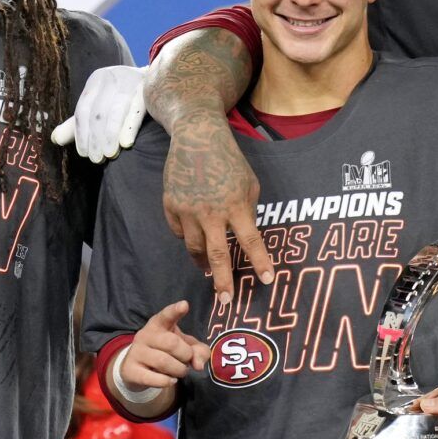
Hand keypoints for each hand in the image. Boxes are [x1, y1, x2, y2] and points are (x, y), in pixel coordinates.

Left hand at [51, 64, 146, 163]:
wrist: (156, 80)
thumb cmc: (122, 98)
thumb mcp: (97, 107)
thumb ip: (78, 124)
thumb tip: (55, 139)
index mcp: (96, 80)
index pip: (83, 109)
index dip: (81, 133)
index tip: (84, 154)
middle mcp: (111, 77)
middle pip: (98, 112)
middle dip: (96, 138)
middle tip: (97, 159)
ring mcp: (130, 81)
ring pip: (115, 112)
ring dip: (110, 136)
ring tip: (109, 155)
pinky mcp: (148, 89)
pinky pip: (137, 110)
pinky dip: (129, 127)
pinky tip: (126, 143)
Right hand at [119, 301, 209, 392]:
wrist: (136, 369)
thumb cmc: (165, 352)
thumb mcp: (185, 347)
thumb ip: (199, 352)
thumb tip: (198, 365)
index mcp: (159, 324)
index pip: (166, 315)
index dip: (175, 311)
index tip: (184, 305)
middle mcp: (145, 335)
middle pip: (172, 343)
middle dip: (186, 355)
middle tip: (187, 361)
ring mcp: (136, 352)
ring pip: (164, 362)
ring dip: (179, 370)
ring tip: (180, 371)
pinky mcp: (130, 370)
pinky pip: (153, 378)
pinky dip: (167, 382)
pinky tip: (170, 380)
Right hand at [162, 114, 273, 305]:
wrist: (196, 137)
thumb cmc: (229, 160)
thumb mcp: (249, 184)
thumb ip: (247, 212)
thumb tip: (244, 238)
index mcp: (235, 205)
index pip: (251, 241)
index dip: (260, 262)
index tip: (267, 281)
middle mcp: (210, 211)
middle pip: (217, 255)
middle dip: (223, 282)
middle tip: (226, 301)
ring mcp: (187, 210)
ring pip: (195, 248)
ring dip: (204, 263)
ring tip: (211, 272)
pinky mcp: (170, 206)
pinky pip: (180, 232)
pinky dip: (188, 237)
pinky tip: (195, 236)